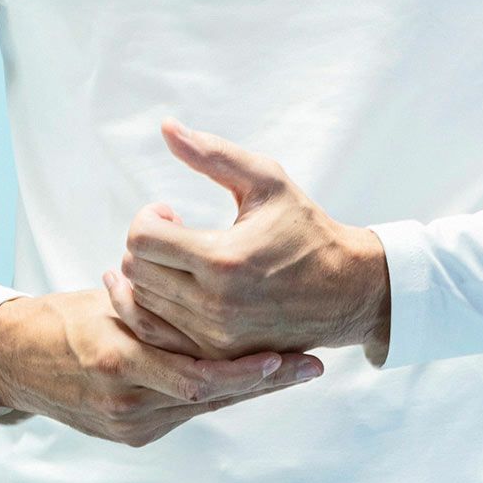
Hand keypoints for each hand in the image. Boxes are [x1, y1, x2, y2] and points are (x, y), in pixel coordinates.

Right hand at [0, 285, 325, 447]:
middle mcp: (126, 399)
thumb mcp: (110, 300)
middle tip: (310, 366)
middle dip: (264, 382)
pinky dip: (216, 395)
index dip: (253, 369)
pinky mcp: (128, 435)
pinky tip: (248, 378)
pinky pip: (183, 413)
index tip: (292, 354)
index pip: (202, 374)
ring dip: (247, 387)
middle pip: (211, 394)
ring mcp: (128, 422)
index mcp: (118, 358)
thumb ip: (155, 305)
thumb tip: (205, 281)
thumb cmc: (67, 317)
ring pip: (203, 405)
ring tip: (291, 370)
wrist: (15, 361)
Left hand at [104, 119, 391, 363]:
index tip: (171, 212)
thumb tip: (166, 126)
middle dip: (145, 245)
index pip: (142, 240)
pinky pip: (158, 336)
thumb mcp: (266, 181)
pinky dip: (156, 309)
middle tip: (173, 233)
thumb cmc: (306, 229)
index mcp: (223, 260)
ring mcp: (214, 337)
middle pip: (135, 272)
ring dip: (148, 276)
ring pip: (142, 305)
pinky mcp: (217, 357)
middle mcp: (214, 305)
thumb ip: (213, 154)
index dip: (147, 218)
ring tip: (177, 259)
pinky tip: (175, 287)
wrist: (347, 291)